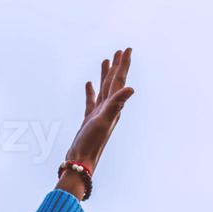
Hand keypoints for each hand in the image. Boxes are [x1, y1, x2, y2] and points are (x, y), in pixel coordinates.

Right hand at [58, 47, 134, 199]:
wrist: (81, 161)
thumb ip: (116, 104)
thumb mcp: (104, 121)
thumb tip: (131, 88)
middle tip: (120, 51)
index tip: (127, 49)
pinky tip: (89, 84)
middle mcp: (109, 108)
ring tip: (106, 61)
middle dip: (117, 66)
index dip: (123, 65)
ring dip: (105, 75)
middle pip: (114, 82)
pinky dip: (91, 91)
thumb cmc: (92, 143)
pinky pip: (91, 100)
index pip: (119, 80)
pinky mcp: (89, 119)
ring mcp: (99, 113)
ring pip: (103, 89)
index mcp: (113, 106)